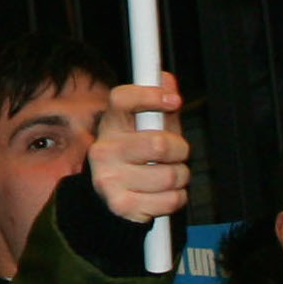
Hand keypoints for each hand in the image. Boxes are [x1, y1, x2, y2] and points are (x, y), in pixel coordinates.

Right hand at [89, 74, 189, 222]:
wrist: (112, 199)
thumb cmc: (135, 158)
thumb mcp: (147, 128)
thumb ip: (159, 107)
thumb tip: (166, 78)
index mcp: (110, 126)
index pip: (122, 99)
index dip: (150, 95)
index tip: (173, 101)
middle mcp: (103, 150)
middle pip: (159, 143)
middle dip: (180, 150)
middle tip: (174, 155)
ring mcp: (108, 179)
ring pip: (170, 175)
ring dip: (180, 177)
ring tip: (166, 176)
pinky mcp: (121, 205)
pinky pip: (171, 199)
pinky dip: (176, 198)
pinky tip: (161, 195)